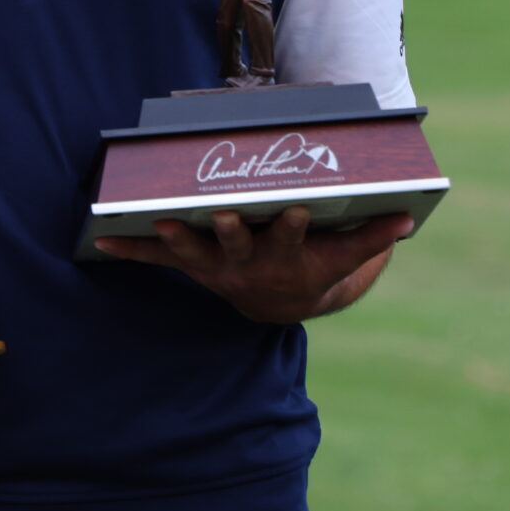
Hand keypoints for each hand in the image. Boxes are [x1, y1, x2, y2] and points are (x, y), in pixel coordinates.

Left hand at [93, 207, 411, 322]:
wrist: (279, 301)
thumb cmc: (314, 267)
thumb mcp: (345, 256)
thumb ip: (373, 237)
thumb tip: (410, 218)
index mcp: (287, 256)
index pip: (293, 238)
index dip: (295, 225)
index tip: (299, 208)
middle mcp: (247, 264)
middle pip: (237, 245)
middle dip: (231, 230)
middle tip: (225, 213)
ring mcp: (215, 266)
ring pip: (194, 252)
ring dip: (176, 239)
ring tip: (160, 224)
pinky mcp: (191, 263)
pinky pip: (156, 259)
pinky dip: (129, 250)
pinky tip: (99, 238)